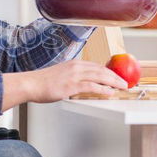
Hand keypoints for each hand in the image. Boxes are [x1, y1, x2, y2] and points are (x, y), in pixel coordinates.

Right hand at [2, 60, 127, 107]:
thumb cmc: (42, 82)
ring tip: (122, 87)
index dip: (109, 71)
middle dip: (116, 76)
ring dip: (114, 82)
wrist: (30, 84)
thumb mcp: (60, 75)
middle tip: (125, 82)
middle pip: (101, 70)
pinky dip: (103, 89)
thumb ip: (72, 77)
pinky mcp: (71, 85)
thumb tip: (82, 84)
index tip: (117, 76)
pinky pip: (92, 86)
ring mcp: (74, 75)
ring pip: (100, 76)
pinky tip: (110, 92)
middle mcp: (75, 67)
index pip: (96, 65)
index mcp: (73, 63)